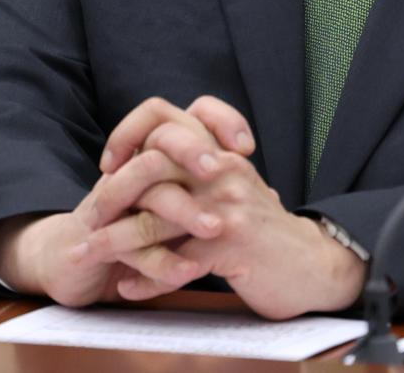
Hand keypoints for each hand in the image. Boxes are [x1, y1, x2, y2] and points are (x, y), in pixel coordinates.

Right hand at [0, 96, 255, 305]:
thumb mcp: (180, 204)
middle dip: (192, 149)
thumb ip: (218, 194)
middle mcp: (135, 166)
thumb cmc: (136, 227)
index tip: (245, 146)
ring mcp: (114, 199)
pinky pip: (131, 244)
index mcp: (158, 153)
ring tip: (216, 229)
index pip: (188, 112)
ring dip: (184, 211)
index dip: (219, 119)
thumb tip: (271, 194)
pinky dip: (163, 262)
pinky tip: (188, 272)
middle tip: (220, 168)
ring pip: (149, 191)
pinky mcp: (98, 237)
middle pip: (162, 134)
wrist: (75, 259)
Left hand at [85, 100, 365, 318]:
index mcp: (219, 151)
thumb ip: (196, 172)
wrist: (312, 264)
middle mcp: (223, 169)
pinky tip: (128, 288)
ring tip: (92, 254)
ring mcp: (227, 206)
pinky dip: (147, 278)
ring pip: (157, 216)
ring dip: (118, 240)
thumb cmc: (263, 230)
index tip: (109, 164)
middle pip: (154, 160)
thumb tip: (144, 163)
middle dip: (114, 191)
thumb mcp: (232, 187)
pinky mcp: (233, 245)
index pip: (167, 116)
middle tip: (91, 215)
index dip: (130, 132)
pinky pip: (177, 261)